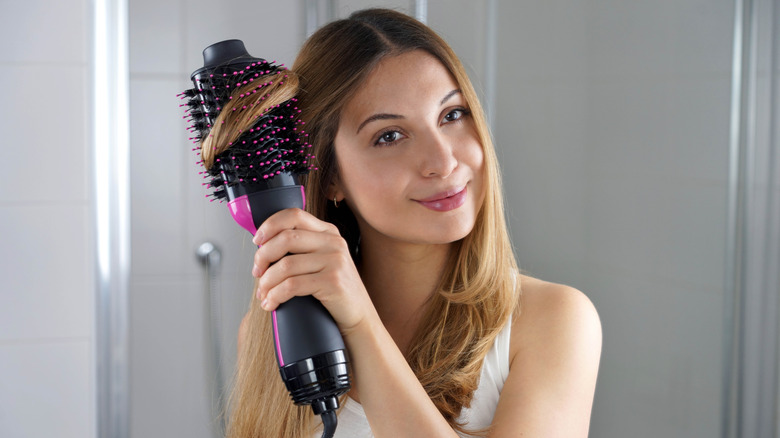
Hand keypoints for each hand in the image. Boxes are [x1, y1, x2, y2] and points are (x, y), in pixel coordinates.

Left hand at [251, 208, 374, 331]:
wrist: (359, 315)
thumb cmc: (333, 290)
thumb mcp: (321, 261)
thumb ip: (301, 248)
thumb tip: (263, 245)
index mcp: (328, 232)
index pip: (293, 215)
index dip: (269, 225)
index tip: (257, 241)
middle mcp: (333, 242)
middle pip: (285, 238)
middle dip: (263, 256)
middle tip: (257, 272)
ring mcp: (335, 260)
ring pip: (285, 265)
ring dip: (267, 282)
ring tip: (263, 294)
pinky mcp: (333, 281)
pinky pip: (292, 285)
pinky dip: (275, 295)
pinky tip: (272, 303)